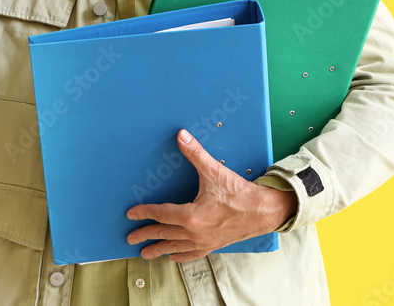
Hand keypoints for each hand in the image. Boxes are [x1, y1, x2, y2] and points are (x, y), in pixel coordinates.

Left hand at [125, 129, 296, 262]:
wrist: (264, 211)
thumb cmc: (239, 192)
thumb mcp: (214, 170)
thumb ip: (195, 153)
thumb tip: (181, 136)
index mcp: (191, 216)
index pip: (160, 214)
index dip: (144, 213)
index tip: (130, 214)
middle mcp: (195, 232)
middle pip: (163, 233)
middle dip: (145, 235)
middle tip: (129, 238)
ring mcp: (204, 241)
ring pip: (175, 247)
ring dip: (158, 250)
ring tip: (145, 254)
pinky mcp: (213, 245)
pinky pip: (192, 254)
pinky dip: (180, 255)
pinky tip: (173, 257)